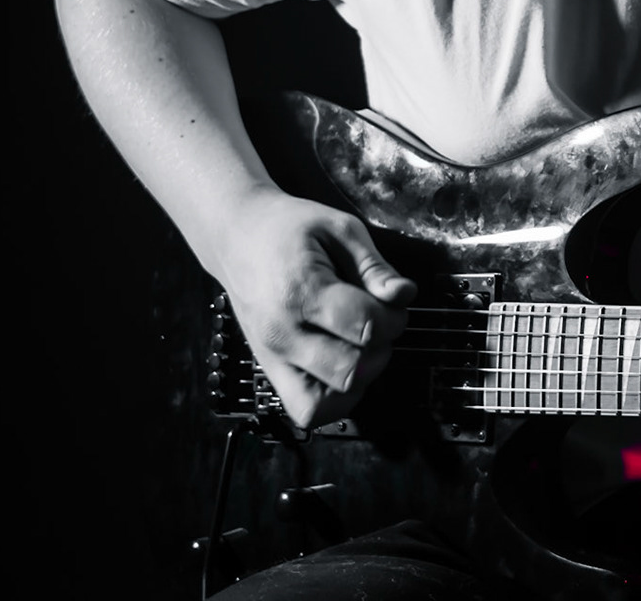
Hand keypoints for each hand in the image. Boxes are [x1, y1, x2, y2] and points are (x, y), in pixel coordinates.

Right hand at [210, 186, 415, 427]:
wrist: (237, 237)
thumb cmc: (289, 230)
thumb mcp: (340, 229)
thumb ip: (375, 267)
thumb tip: (404, 296)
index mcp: (301, 293)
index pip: (365, 327)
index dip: (394, 317)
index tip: (391, 301)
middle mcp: (283, 334)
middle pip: (351, 372)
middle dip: (380, 349)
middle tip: (376, 323)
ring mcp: (272, 358)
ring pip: (325, 405)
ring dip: (358, 379)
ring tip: (358, 345)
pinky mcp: (269, 371)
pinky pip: (305, 410)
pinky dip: (334, 398)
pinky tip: (343, 364)